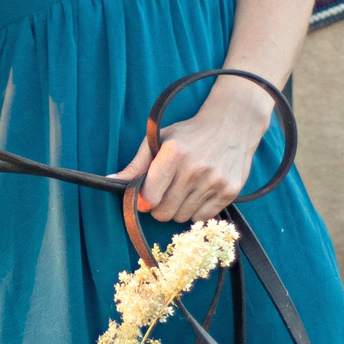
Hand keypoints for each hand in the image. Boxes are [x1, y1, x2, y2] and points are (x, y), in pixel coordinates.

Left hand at [117, 88, 273, 225]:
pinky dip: (196, 211)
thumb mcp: (159, 140)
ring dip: (177, 209)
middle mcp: (195, 169)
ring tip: (183, 191)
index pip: (150, 197)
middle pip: (164, 212)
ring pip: (182, 217)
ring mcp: (215, 181)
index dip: (143, 201)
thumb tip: (111, 180)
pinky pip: (202, 218)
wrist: (232, 125)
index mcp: (174, 153)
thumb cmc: (189, 134)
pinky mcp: (229, 192)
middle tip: (164, 193)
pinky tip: (198, 194)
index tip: (146, 196)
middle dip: (159, 207)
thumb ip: (136, 164)